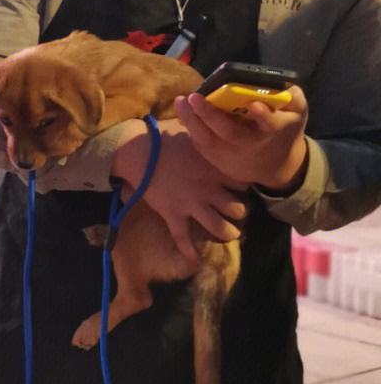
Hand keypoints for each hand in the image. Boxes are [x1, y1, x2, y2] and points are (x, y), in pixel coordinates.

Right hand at [112, 119, 246, 268]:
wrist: (140, 152)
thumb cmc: (165, 137)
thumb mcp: (194, 132)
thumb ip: (210, 136)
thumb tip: (218, 124)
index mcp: (216, 169)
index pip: (243, 183)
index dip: (244, 186)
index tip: (240, 186)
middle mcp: (209, 190)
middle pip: (237, 208)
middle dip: (239, 212)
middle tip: (236, 212)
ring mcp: (192, 204)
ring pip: (219, 227)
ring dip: (227, 233)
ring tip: (230, 234)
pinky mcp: (174, 215)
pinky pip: (183, 239)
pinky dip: (189, 252)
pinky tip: (195, 260)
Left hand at [175, 85, 308, 194]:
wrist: (275, 165)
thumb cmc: (284, 132)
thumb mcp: (297, 114)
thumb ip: (293, 98)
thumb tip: (281, 85)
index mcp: (274, 131)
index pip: (270, 124)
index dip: (264, 115)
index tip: (253, 104)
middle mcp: (251, 145)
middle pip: (230, 133)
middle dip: (211, 115)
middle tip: (194, 97)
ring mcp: (232, 156)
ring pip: (209, 141)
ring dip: (192, 121)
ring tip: (181, 101)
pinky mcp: (219, 161)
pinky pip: (202, 146)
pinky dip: (191, 129)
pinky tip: (184, 112)